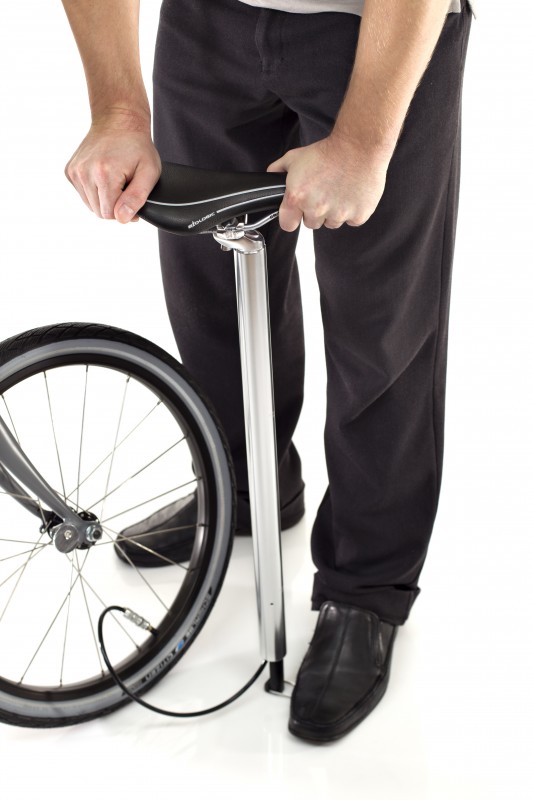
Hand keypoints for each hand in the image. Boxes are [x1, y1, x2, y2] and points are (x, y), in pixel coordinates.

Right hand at [64, 110, 160, 222]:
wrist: (118, 120)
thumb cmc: (137, 146)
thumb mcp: (149, 171)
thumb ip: (137, 198)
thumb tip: (122, 218)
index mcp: (104, 174)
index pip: (111, 214)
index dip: (125, 211)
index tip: (133, 196)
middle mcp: (84, 172)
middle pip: (99, 212)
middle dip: (114, 205)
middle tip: (126, 186)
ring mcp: (74, 171)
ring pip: (91, 205)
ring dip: (104, 199)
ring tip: (116, 180)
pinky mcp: (70, 171)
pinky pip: (84, 194)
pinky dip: (95, 191)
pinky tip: (104, 176)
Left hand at [266, 133, 388, 231]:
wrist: (359, 146)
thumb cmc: (329, 151)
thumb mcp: (295, 156)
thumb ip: (278, 169)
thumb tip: (271, 176)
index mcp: (297, 197)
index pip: (287, 225)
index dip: (291, 218)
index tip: (297, 213)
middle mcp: (316, 208)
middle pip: (311, 223)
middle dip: (315, 211)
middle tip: (323, 192)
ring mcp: (338, 214)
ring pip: (332, 223)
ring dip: (334, 212)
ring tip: (338, 190)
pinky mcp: (358, 215)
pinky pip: (352, 220)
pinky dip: (353, 210)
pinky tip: (351, 194)